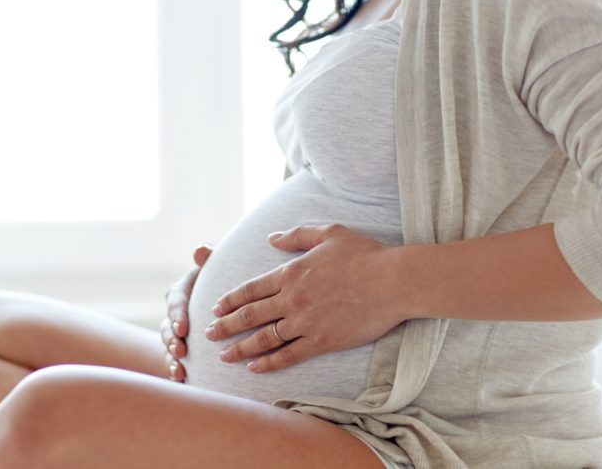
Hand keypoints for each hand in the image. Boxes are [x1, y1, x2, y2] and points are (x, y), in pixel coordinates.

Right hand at [160, 243, 212, 381]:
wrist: (225, 301)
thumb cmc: (219, 277)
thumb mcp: (214, 266)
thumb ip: (209, 257)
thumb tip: (202, 249)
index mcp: (181, 291)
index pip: (175, 301)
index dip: (177, 314)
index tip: (183, 327)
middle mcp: (174, 313)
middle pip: (167, 327)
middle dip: (171, 340)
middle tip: (179, 350)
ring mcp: (176, 333)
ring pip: (168, 346)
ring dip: (172, 358)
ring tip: (179, 370)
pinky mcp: (182, 349)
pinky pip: (175, 361)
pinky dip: (176, 371)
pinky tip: (182, 381)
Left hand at [205, 224, 405, 373]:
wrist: (393, 281)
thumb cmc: (364, 254)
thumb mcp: (328, 233)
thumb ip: (296, 235)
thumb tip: (271, 238)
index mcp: (291, 273)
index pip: (251, 289)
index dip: (230, 300)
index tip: (216, 308)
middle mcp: (292, 299)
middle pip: (250, 315)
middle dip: (225, 325)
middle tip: (208, 333)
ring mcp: (305, 322)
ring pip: (264, 338)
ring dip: (240, 348)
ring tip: (223, 355)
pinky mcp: (322, 341)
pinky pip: (289, 355)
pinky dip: (269, 363)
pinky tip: (254, 368)